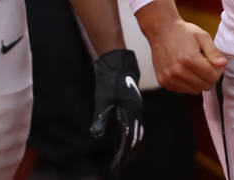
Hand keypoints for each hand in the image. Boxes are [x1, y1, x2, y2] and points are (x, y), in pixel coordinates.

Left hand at [90, 49, 143, 170]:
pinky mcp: (133, 108)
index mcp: (131, 112)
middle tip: (119, 168)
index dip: (123, 155)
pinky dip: (132, 138)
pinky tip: (127, 143)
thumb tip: (96, 135)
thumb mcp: (102, 100)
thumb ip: (100, 118)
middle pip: (135, 140)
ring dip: (131, 148)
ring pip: (137, 134)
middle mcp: (137, 113)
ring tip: (125, 160)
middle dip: (127, 155)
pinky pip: (136, 127)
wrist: (118, 65)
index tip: (116, 166)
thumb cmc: (108, 82)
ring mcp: (136, 110)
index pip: (129, 140)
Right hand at [146, 16, 226, 93]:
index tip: (214, 62)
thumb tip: (223, 64)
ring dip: (199, 81)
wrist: (160, 30)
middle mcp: (178, 71)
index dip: (218, 70)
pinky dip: (187, 83)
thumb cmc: (182, 32)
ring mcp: (169, 78)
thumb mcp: (202, 36)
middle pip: (205, 86)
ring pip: (195, 90)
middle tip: (205, 64)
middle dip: (209, 76)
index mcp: (189, 59)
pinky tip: (185, 70)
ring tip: (194, 67)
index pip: (213, 77)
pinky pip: (183, 90)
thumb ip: (214, 52)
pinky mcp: (163, 81)